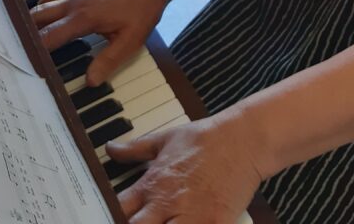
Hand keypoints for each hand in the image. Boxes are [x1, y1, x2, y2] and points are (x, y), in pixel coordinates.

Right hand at [30, 0, 178, 85]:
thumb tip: (90, 81)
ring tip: (31, 29)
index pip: (49, 36)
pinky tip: (51, 3)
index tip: (25, 60)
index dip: (35, 49)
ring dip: (37, 13)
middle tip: (20, 46)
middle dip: (28, 31)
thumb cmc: (143, 10)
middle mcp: (75, 1)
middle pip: (40, 15)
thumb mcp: (130, 41)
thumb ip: (109, 61)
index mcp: (83, 18)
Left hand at [110, 113, 262, 223]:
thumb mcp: (167, 138)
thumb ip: (136, 149)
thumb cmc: (206, 138)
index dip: (109, 217)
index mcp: (153, 184)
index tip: (109, 217)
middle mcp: (166, 203)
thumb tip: (111, 149)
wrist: (243, 139)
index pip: (118, 209)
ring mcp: (190, 217)